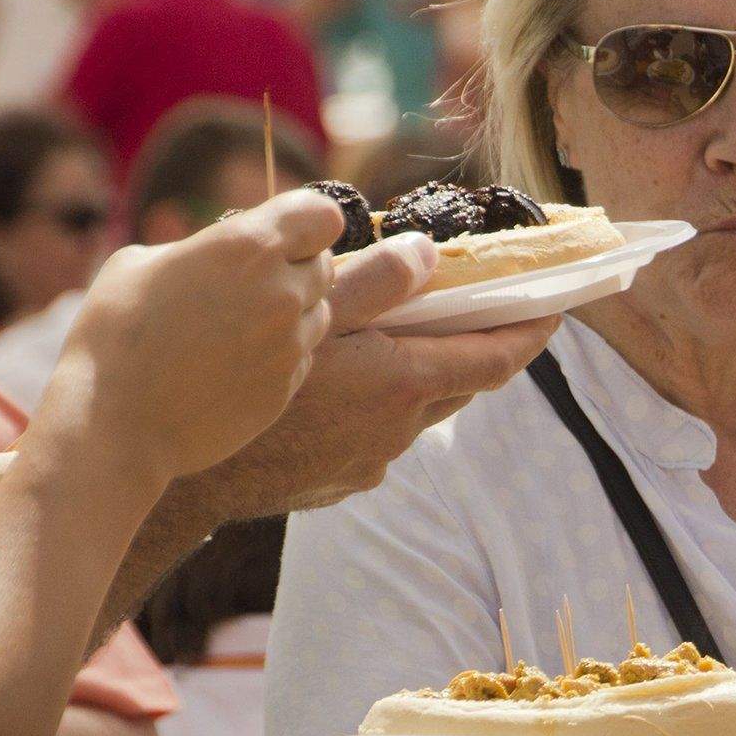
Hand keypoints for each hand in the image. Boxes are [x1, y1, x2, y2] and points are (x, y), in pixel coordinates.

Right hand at [42, 190, 342, 488]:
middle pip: (324, 265)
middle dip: (297, 266)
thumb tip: (220, 255)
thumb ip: (199, 248)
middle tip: (252, 282)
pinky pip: (302, 357)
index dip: (308, 221)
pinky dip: (280, 353)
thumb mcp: (141, 263)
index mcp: (248, 246)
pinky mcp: (286, 389)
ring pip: (319, 313)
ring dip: (292, 311)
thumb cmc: (114, 336)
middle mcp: (282, 293)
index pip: (324, 215)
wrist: (114, 426)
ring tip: (238, 325)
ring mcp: (289, 345)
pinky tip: (234, 362)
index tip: (285, 232)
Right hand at [175, 232, 557, 521]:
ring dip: (419, 372)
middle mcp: (398, 432)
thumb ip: (373, 283)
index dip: (533, 331)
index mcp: (403, 385)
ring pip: (415, 409)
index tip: (560, 306)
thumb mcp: (308, 314)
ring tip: (400, 332)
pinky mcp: (338, 481)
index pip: (496, 359)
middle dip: (477, 343)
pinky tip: (344, 381)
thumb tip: (427, 254)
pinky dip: (378, 402)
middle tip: (486, 305)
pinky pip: (376, 434)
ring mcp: (368, 463)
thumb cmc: (240, 376)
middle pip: (459, 382)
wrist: (174, 461)